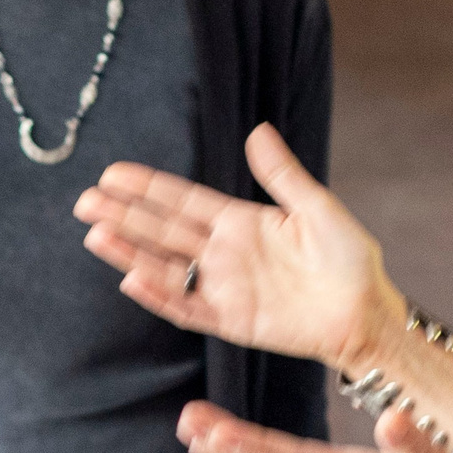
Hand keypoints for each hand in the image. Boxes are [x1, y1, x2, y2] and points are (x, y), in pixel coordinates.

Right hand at [77, 124, 400, 371]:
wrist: (367, 312)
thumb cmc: (350, 261)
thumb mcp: (318, 208)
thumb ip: (282, 175)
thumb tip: (257, 132)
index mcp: (241, 222)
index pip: (182, 200)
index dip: (147, 188)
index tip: (112, 174)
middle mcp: (224, 253)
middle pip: (163, 231)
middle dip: (124, 216)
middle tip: (85, 201)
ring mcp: (224, 287)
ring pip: (165, 267)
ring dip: (130, 252)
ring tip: (95, 234)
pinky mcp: (231, 321)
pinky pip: (187, 308)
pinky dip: (160, 295)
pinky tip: (132, 277)